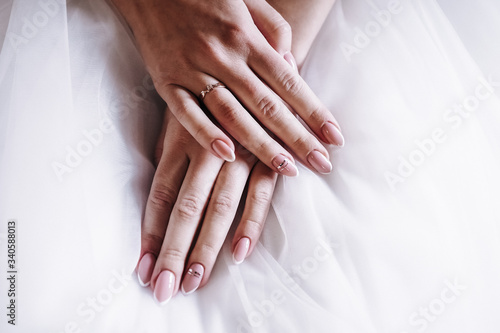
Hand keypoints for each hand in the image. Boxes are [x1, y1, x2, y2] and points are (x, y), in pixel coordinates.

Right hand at [111, 0, 343, 176]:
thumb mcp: (248, 2)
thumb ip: (274, 31)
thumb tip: (293, 64)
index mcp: (247, 38)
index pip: (289, 83)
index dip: (315, 112)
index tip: (334, 138)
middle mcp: (224, 57)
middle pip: (267, 106)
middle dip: (297, 138)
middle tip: (321, 165)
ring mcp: (193, 71)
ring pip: (232, 115)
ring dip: (261, 146)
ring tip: (287, 170)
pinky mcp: (166, 82)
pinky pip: (186, 114)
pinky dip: (206, 135)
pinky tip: (228, 157)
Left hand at [136, 110, 277, 302]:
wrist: (260, 61)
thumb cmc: (215, 95)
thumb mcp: (185, 116)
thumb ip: (169, 153)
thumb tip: (159, 193)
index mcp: (180, 141)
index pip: (160, 196)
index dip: (151, 234)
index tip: (143, 268)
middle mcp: (205, 151)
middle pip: (185, 209)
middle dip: (173, 251)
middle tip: (164, 289)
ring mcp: (238, 155)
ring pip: (218, 208)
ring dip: (206, 247)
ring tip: (195, 281)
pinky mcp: (268, 157)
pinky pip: (259, 195)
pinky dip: (249, 224)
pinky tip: (239, 253)